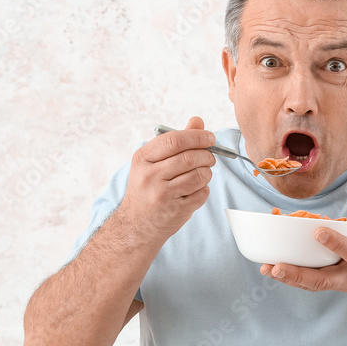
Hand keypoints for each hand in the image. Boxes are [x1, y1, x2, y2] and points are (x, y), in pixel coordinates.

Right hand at [119, 116, 215, 241]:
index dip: (197, 136)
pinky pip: (202, 193)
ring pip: (199, 175)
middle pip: (190, 158)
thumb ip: (176, 141)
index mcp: (142, 158)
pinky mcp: (176, 210)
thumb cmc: (147, 187)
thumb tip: (197, 121)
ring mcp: (163, 195)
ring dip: (207, 172)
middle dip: (207, 155)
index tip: (210, 137)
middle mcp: (150, 176)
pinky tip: (194, 190)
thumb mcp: (153, 161)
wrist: (136, 224)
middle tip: (209, 157)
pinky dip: (204, 189)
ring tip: (202, 173)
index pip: (174, 140)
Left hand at [259, 200, 346, 293]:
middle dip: (299, 275)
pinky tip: (269, 267)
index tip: (318, 231)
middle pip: (322, 280)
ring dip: (288, 278)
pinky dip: (288, 276)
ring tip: (266, 268)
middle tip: (278, 267)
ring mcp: (336, 282)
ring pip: (310, 284)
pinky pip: (306, 281)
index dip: (336, 243)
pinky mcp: (325, 282)